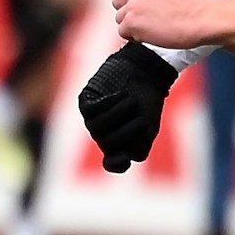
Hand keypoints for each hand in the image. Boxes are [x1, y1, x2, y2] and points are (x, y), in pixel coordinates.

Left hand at [77, 43, 178, 172]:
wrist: (143, 69)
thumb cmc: (147, 98)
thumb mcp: (149, 124)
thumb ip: (139, 143)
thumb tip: (127, 157)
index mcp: (121, 144)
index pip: (113, 163)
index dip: (116, 164)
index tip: (125, 158)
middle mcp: (103, 134)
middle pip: (108, 144)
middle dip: (127, 133)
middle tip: (142, 119)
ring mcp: (92, 119)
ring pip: (97, 129)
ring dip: (118, 115)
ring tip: (132, 101)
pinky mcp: (86, 102)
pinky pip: (91, 111)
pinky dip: (109, 103)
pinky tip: (122, 94)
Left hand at [113, 0, 213, 49]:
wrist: (198, 18)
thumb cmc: (190, 1)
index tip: (141, 1)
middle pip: (118, 0)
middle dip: (129, 9)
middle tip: (147, 16)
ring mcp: (131, 4)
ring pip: (120, 17)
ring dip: (133, 23)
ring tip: (152, 26)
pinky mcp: (131, 21)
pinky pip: (123, 32)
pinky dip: (134, 36)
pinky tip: (150, 34)